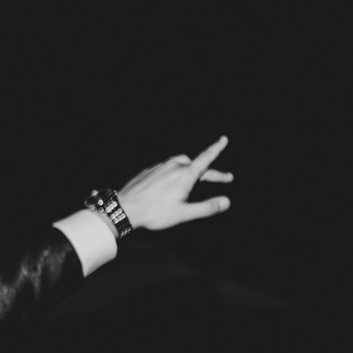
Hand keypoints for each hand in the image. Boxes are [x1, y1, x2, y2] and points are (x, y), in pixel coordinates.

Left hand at [116, 135, 233, 231]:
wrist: (125, 208)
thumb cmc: (154, 212)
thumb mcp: (184, 213)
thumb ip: (206, 208)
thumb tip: (226, 202)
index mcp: (185, 175)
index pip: (205, 159)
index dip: (216, 149)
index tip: (223, 140)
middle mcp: (173, 166)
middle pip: (196, 165)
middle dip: (210, 172)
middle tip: (222, 178)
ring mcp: (159, 167)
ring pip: (181, 164)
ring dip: (192, 170)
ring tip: (196, 178)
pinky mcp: (149, 171)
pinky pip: (166, 168)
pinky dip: (175, 173)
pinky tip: (172, 182)